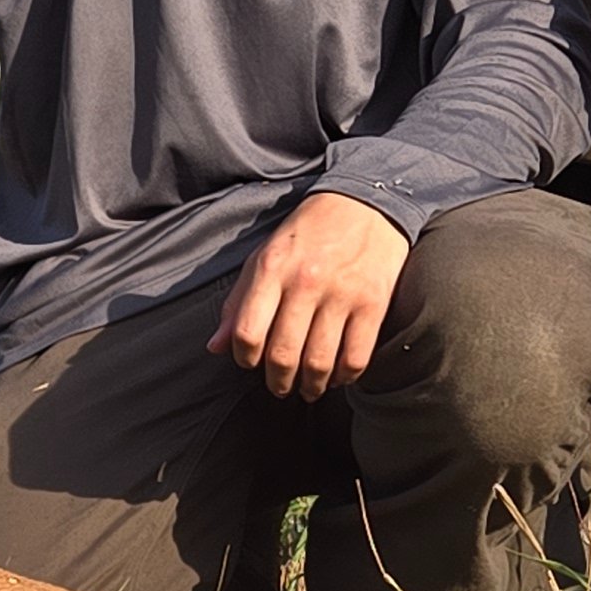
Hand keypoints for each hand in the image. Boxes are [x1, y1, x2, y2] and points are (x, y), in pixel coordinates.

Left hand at [213, 192, 411, 399]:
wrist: (365, 203)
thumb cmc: (308, 234)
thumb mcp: (264, 257)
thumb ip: (238, 303)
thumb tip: (215, 347)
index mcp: (271, 269)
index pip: (247, 332)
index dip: (244, 359)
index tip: (251, 363)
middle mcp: (305, 282)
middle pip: (283, 354)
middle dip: (277, 382)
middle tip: (280, 387)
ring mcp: (342, 293)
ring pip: (319, 362)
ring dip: (311, 386)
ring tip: (308, 388)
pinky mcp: (374, 303)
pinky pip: (356, 357)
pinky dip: (344, 377)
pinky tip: (337, 375)